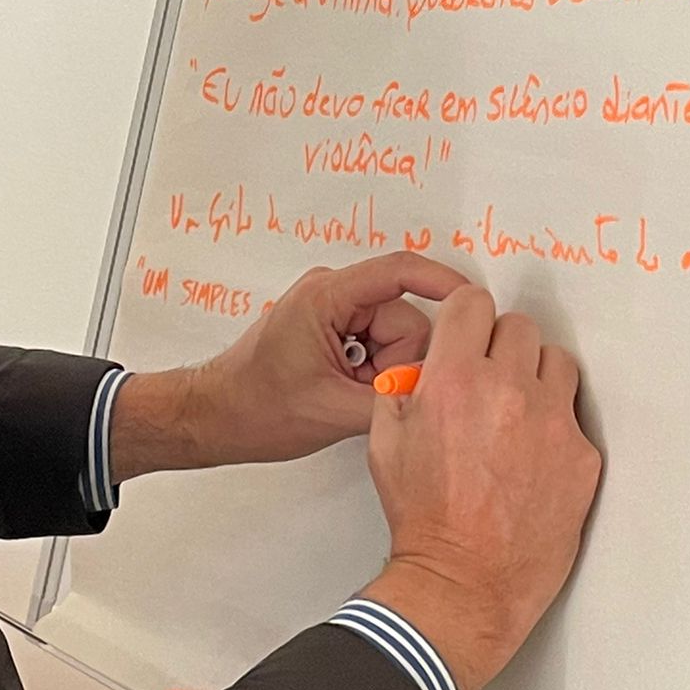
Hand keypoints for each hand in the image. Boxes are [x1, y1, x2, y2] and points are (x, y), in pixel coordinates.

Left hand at [110, 252, 469, 480]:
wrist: (214, 418)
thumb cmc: (253, 408)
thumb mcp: (334, 411)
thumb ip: (395, 398)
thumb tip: (441, 394)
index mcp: (326, 297)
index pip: (399, 272)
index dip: (443, 285)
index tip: (475, 302)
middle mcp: (331, 294)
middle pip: (405, 318)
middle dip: (398, 362)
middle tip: (364, 393)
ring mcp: (332, 311)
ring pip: (395, 337)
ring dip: (383, 372)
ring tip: (347, 396)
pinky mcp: (333, 330)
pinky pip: (378, 346)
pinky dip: (373, 373)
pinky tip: (348, 393)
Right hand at [361, 287, 600, 689]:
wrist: (464, 580)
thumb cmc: (422, 516)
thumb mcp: (384, 441)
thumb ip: (402, 388)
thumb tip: (425, 366)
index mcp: (453, 379)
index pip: (473, 303)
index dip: (466, 318)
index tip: (468, 333)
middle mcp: (507, 389)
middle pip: (518, 327)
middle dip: (500, 347)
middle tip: (489, 379)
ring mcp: (552, 422)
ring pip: (556, 362)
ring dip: (536, 377)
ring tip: (518, 412)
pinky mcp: (582, 455)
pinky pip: (573, 416)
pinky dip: (555, 427)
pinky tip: (533, 457)